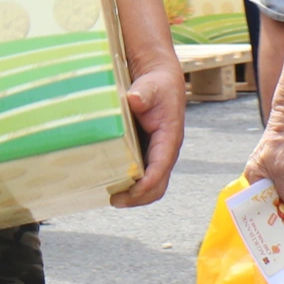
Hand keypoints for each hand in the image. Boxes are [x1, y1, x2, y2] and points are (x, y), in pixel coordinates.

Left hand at [111, 62, 184, 206]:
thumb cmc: (157, 86)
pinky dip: (131, 187)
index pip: (162, 166)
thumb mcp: (151, 86)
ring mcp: (157, 156)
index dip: (148, 182)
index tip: (133, 190)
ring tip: (114, 199)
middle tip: (116, 200)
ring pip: (152, 186)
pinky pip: (143, 178)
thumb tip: (134, 100)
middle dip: (139, 197)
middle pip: (158, 184)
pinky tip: (114, 187)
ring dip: (135, 197)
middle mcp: (166, 151)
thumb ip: (144, 93)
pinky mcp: (148, 155)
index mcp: (169, 138)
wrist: (161, 83)